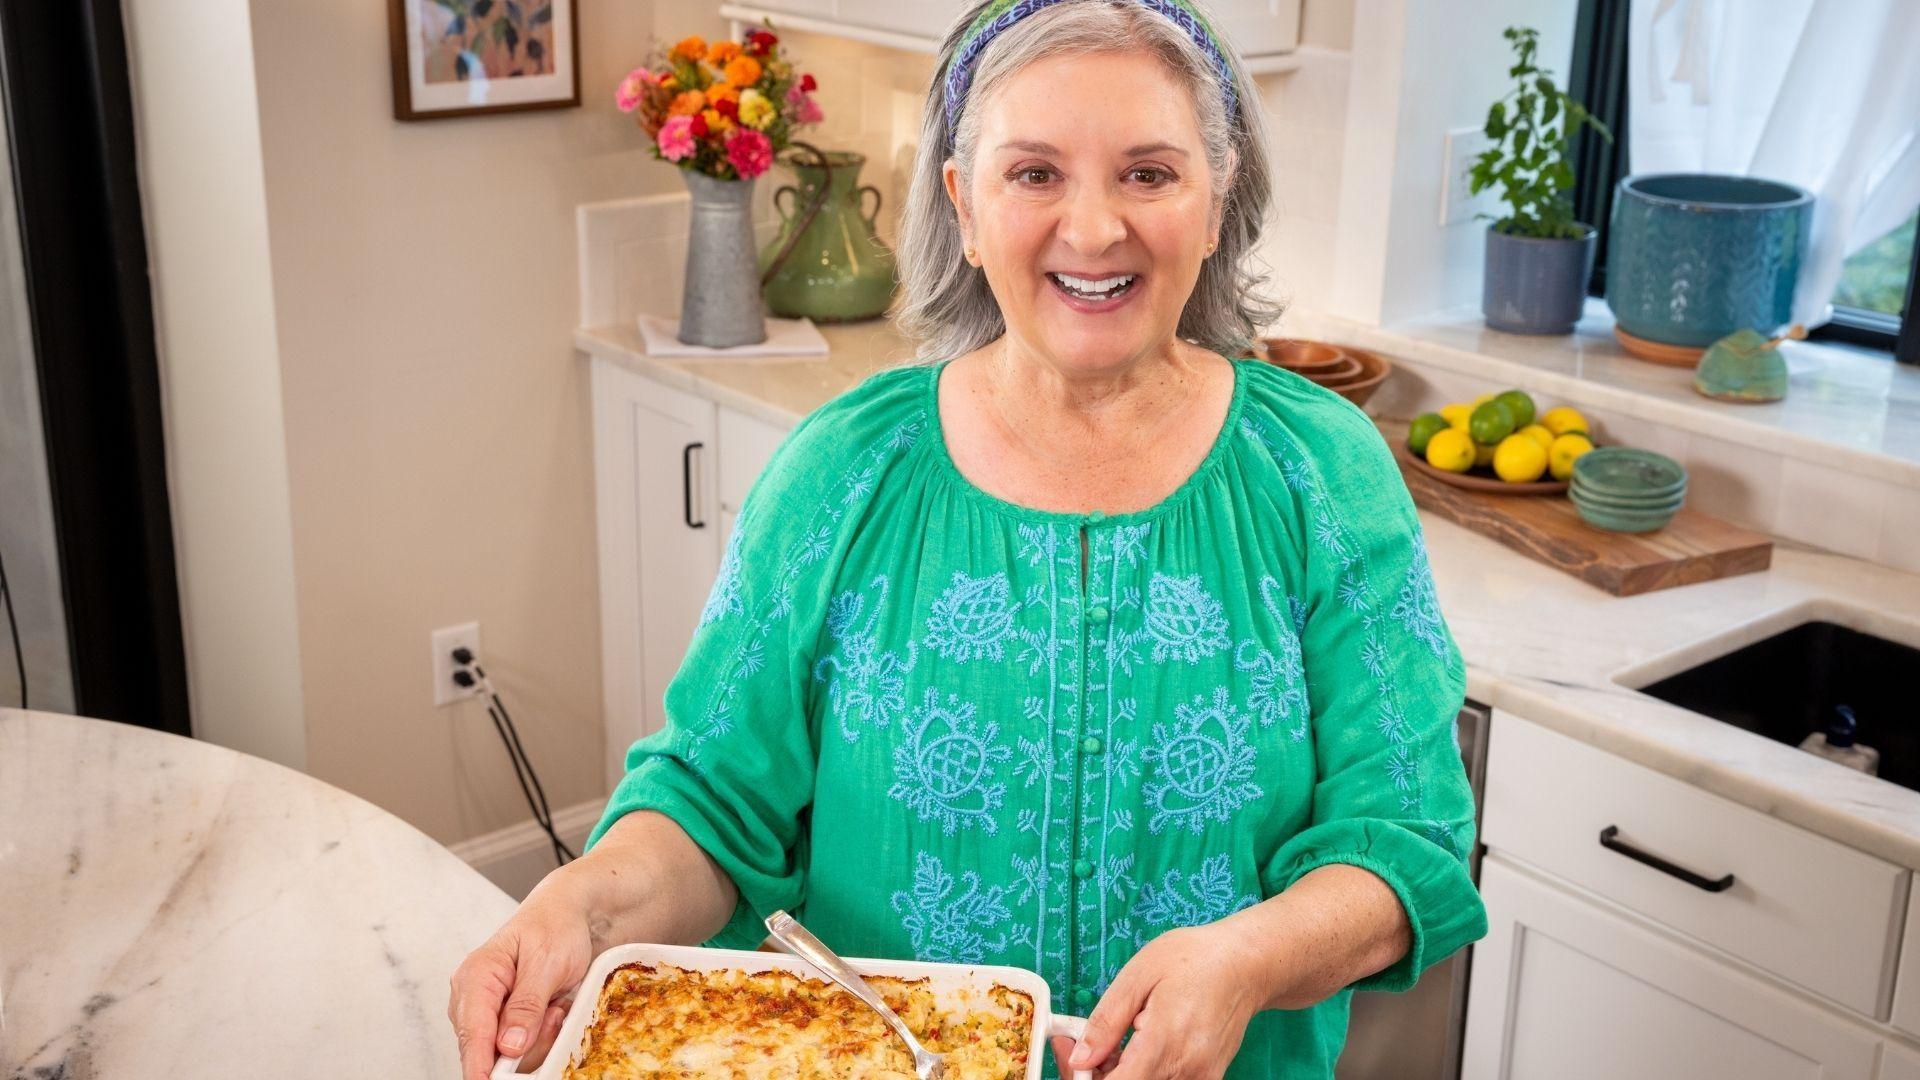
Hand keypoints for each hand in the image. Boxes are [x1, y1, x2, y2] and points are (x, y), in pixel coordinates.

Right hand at [448, 871, 596, 1079]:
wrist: (568, 914)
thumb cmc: (555, 927)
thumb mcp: (547, 963)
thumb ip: (526, 1005)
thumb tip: (508, 1046)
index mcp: (476, 977)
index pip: (471, 1032)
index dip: (479, 1065)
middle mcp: (473, 997)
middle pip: (486, 1048)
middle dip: (524, 1045)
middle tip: (553, 1014)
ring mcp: (487, 1011)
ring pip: (504, 1052)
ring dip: (536, 1039)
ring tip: (555, 1005)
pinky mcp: (503, 1020)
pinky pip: (518, 1046)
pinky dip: (540, 1036)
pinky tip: (553, 1010)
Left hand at [1055, 923, 1270, 1078]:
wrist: (1246, 963)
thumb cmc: (1194, 959)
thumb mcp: (1139, 975)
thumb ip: (1107, 1021)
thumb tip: (1080, 1059)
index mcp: (1164, 1041)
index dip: (1087, 1077)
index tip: (1075, 1055)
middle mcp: (1186, 1069)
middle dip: (1101, 1074)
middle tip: (1090, 1043)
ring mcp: (1201, 1077)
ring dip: (1124, 1073)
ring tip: (1124, 1035)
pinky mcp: (1208, 1078)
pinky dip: (1146, 1072)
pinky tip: (1143, 1045)